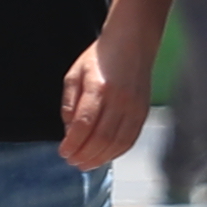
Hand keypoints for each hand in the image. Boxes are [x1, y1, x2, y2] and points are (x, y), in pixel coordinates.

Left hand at [58, 32, 153, 172]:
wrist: (131, 43)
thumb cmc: (100, 58)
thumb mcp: (75, 75)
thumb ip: (69, 104)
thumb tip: (69, 131)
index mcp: (98, 88)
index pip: (84, 125)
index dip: (73, 143)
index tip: (63, 152)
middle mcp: (119, 99)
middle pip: (101, 137)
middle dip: (85, 154)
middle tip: (72, 162)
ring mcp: (134, 106)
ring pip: (117, 142)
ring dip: (100, 158)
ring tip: (86, 164)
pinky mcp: (143, 111)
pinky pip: (130, 139)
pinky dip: (117, 152)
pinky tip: (105, 156)